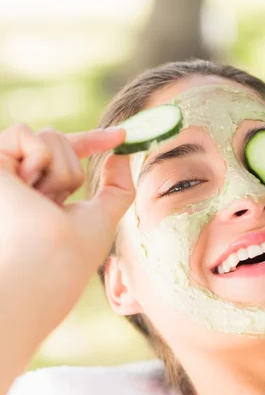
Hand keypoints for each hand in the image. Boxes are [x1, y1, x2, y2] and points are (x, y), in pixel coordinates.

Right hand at [0, 122, 133, 367]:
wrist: (48, 262)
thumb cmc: (75, 252)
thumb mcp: (105, 217)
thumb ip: (118, 187)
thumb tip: (122, 154)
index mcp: (45, 197)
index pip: (68, 159)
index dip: (93, 141)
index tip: (123, 136)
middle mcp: (25, 184)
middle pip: (61, 141)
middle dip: (72, 170)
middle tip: (57, 203)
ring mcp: (8, 173)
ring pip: (48, 136)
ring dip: (59, 170)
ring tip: (42, 200)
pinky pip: (23, 132)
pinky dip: (37, 156)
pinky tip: (27, 184)